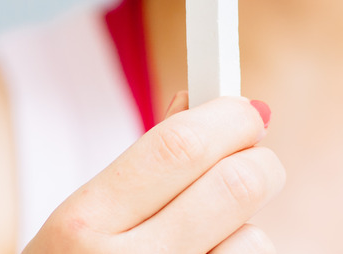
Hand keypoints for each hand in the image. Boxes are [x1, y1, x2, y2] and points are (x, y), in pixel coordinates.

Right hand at [22, 93, 284, 252]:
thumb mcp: (85, 223)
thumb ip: (144, 163)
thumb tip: (197, 103)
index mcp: (83, 225)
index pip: (178, 146)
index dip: (227, 119)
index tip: (246, 112)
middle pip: (234, 186)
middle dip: (259, 163)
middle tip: (255, 162)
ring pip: (255, 240)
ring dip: (245, 231)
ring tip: (206, 243)